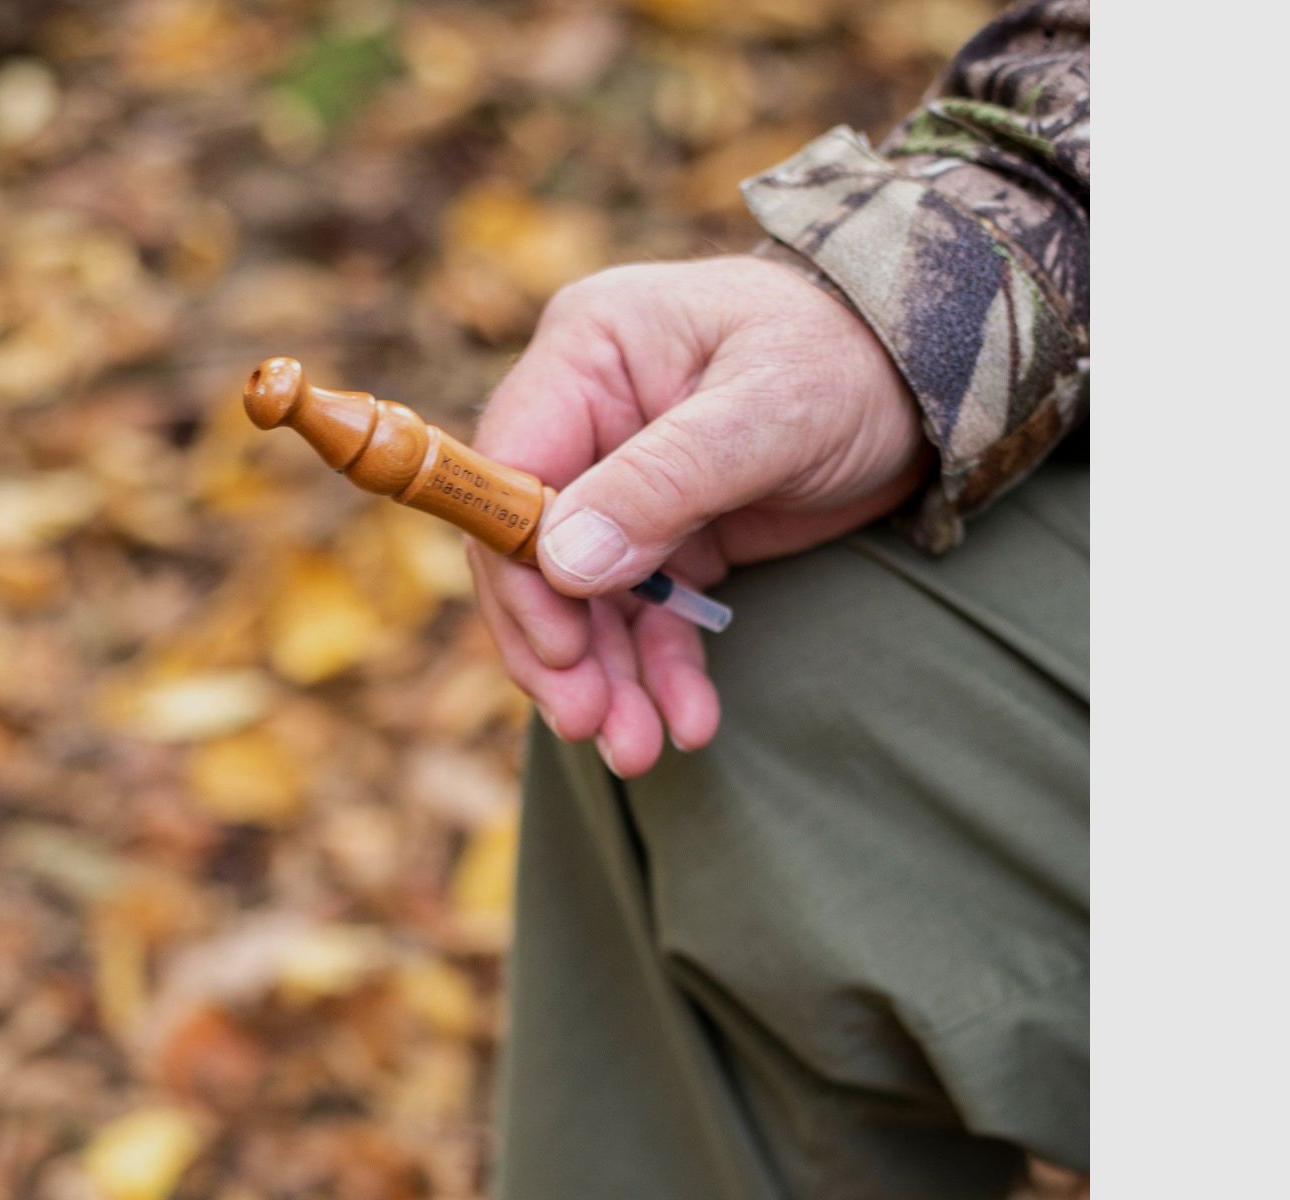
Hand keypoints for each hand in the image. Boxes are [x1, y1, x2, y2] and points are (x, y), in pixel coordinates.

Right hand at [469, 254, 931, 776]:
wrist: (927, 383)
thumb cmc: (849, 361)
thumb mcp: (768, 411)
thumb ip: (662, 483)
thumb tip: (563, 563)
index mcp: (589, 353)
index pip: (510, 467)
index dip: (519, 565)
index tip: (559, 646)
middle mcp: (588, 418)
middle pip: (532, 548)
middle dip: (559, 645)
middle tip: (589, 723)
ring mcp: (622, 483)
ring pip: (583, 599)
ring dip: (606, 678)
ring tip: (637, 749)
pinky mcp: (666, 535)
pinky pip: (644, 615)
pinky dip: (659, 671)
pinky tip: (687, 722)